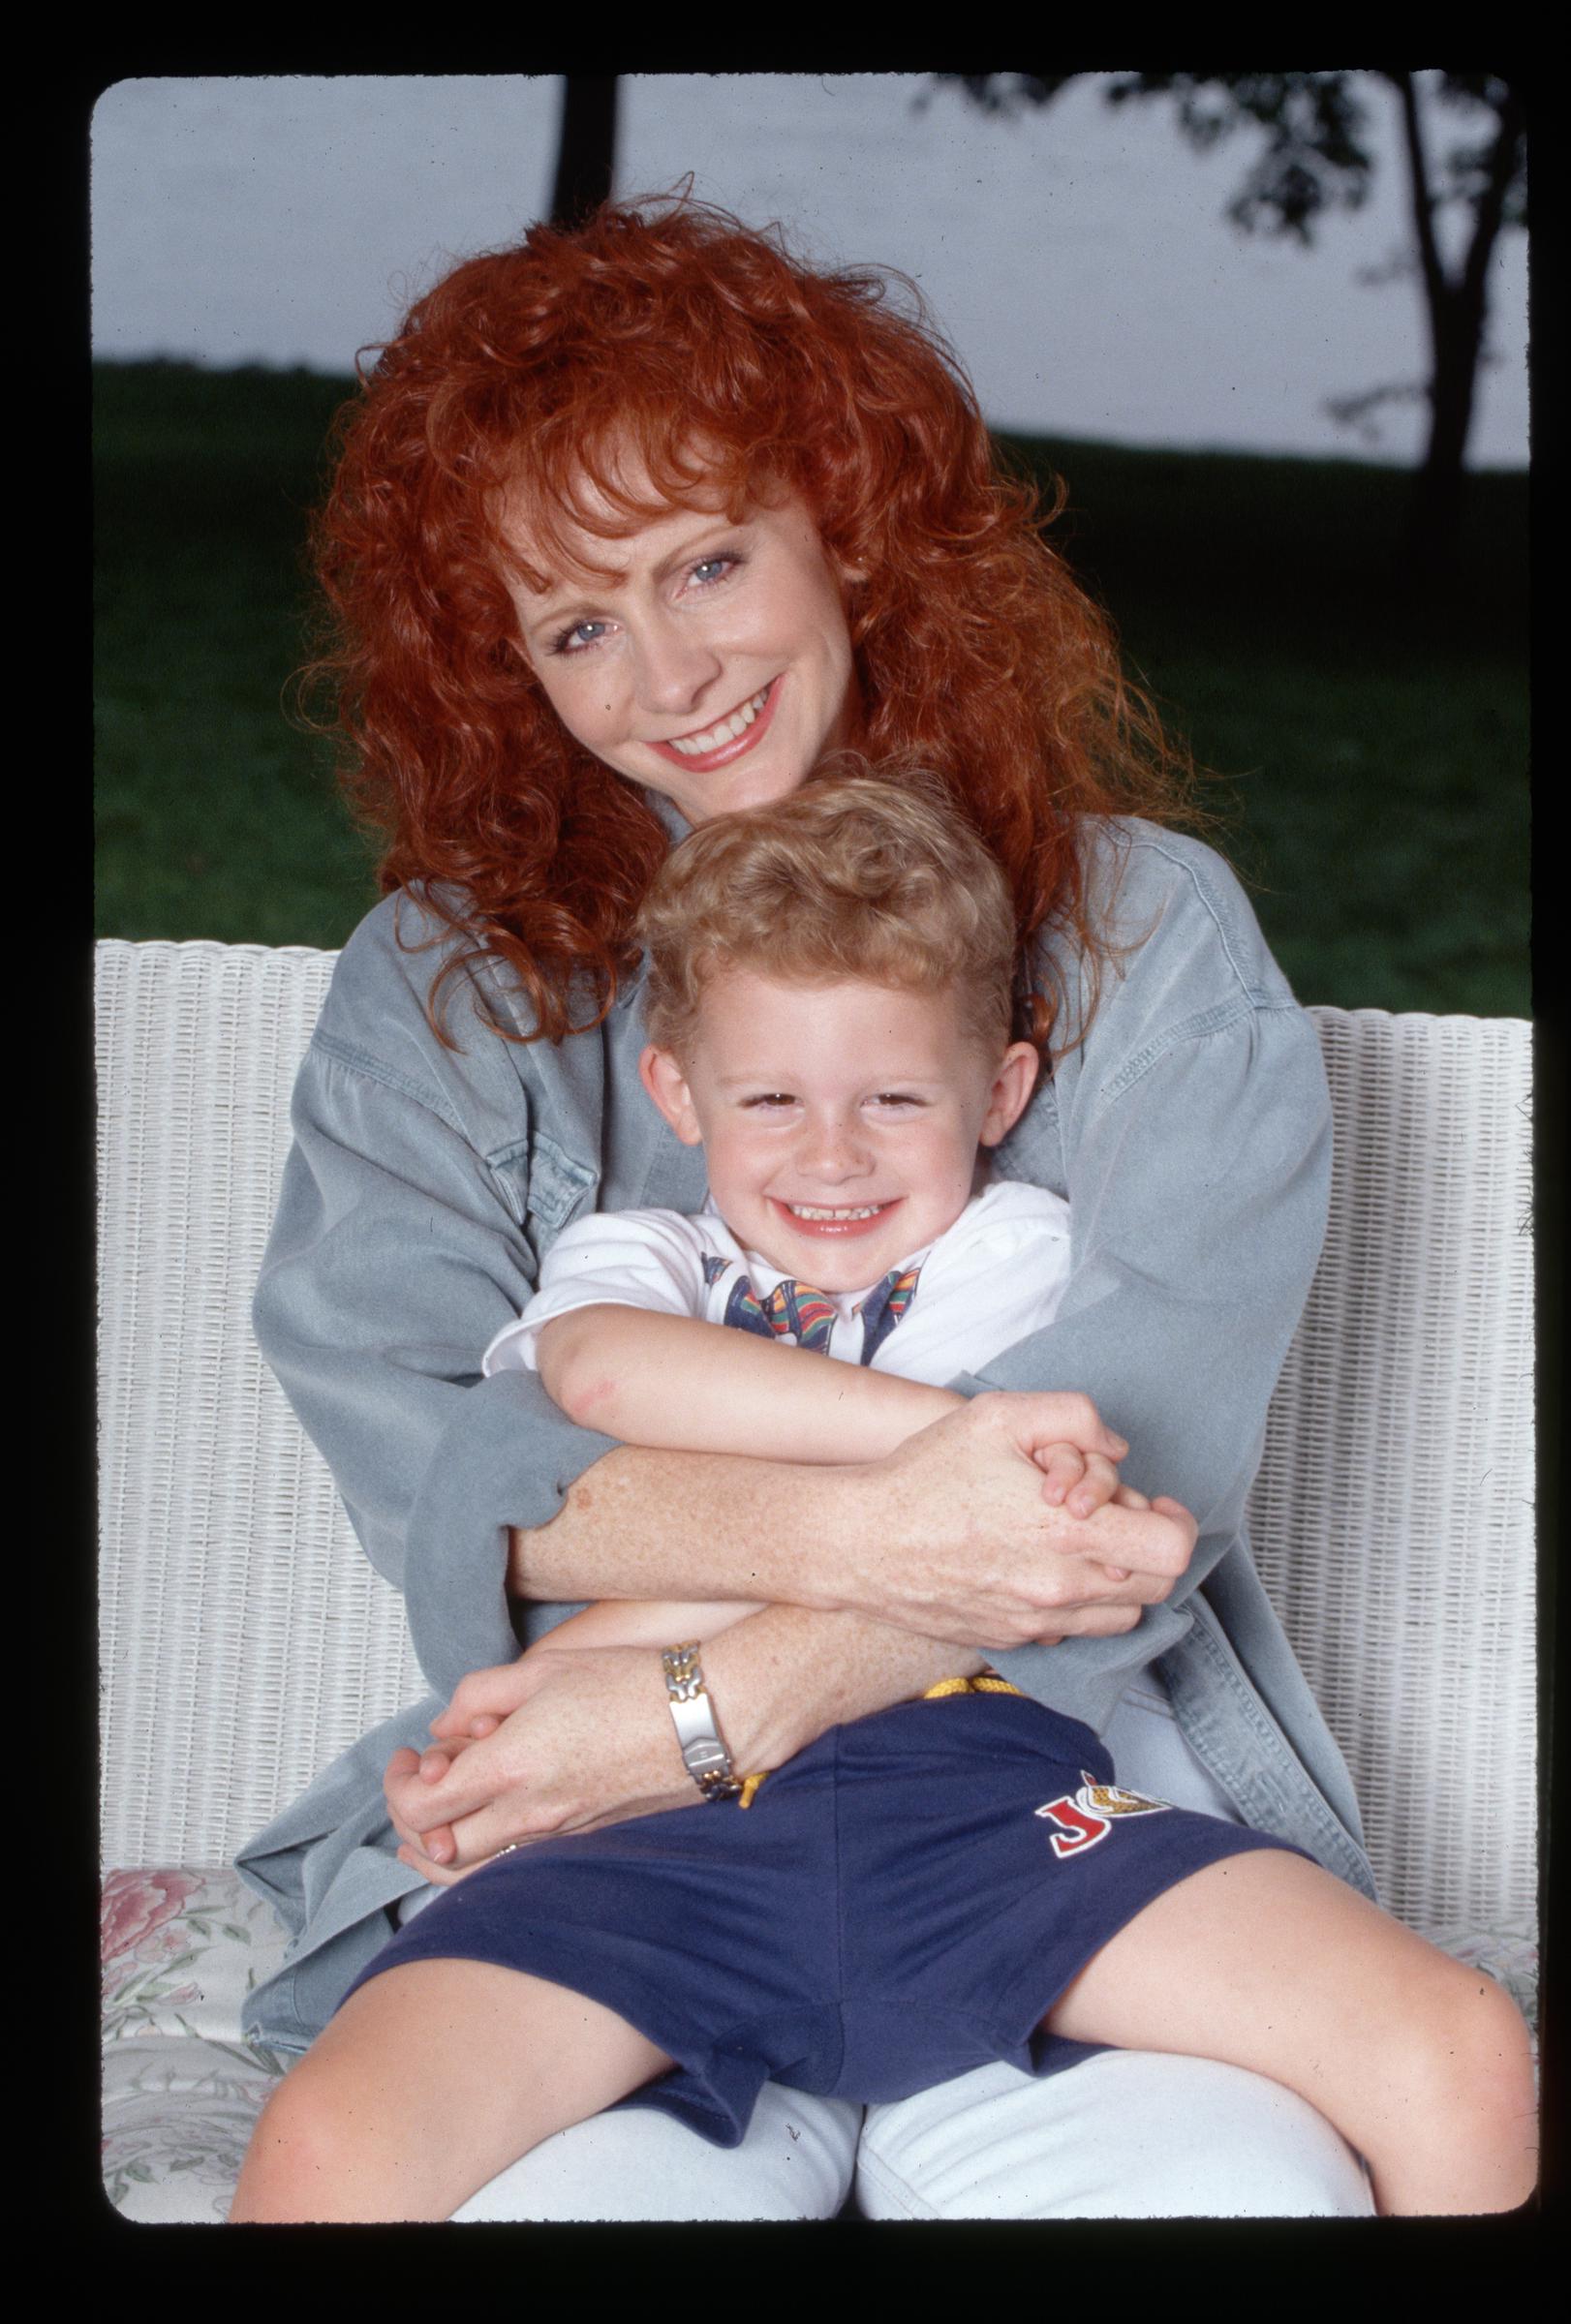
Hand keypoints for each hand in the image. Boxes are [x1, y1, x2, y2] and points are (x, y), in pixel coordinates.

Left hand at [383, 1642, 692, 1878]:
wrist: (705, 1720)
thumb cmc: (630, 1685)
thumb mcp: (544, 1668)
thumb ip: (480, 1694)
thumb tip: (445, 1725)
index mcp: (512, 1766)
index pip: (422, 1807)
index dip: (398, 1787)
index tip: (406, 1758)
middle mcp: (530, 1813)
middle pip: (438, 1851)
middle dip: (408, 1823)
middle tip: (414, 1786)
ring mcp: (559, 1835)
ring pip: (473, 1873)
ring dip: (438, 1855)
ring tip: (424, 1835)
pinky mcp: (583, 1841)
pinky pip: (513, 1865)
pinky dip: (482, 1858)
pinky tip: (481, 1834)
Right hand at [842, 1391, 1194, 1648]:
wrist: (859, 1543)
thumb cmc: (924, 1476)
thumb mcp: (998, 1416)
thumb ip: (1073, 1416)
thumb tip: (1115, 1449)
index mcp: (1068, 1536)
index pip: (1172, 1551)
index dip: (1175, 1521)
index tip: (1152, 1504)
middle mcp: (1060, 1590)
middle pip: (1157, 1587)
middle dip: (1146, 1547)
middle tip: (1112, 1517)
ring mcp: (1038, 1623)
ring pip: (1122, 1617)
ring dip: (1117, 1579)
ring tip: (1080, 1543)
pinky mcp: (1014, 1640)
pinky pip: (1075, 1630)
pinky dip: (1077, 1603)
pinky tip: (1042, 1566)